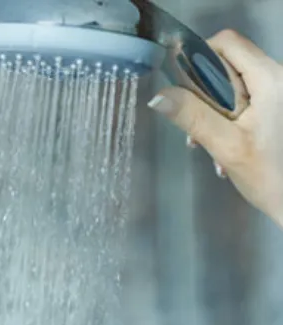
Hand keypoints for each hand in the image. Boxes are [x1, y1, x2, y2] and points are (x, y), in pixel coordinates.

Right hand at [149, 30, 282, 223]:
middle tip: (199, 128)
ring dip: (215, 110)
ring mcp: (278, 91)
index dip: (199, 59)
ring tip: (211, 143)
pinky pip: (245, 97)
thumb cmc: (271, 176)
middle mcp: (279, 77)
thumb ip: (192, 116)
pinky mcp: (277, 105)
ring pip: (234, 82)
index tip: (185, 91)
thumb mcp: (225, 146)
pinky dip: (229, 116)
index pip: (227, 43)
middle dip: (205, 94)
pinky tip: (225, 144)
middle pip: (228, 63)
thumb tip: (158, 96)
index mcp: (271, 79)